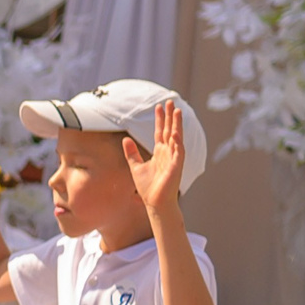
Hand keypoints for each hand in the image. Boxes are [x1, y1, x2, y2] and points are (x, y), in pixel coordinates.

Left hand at [125, 99, 186, 215]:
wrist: (154, 202)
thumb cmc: (148, 187)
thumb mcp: (136, 166)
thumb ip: (131, 153)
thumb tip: (126, 139)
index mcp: (159, 152)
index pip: (160, 132)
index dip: (159, 119)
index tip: (158, 107)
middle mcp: (168, 153)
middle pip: (169, 130)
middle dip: (169, 116)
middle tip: (169, 101)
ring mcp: (174, 158)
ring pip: (176, 137)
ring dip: (176, 124)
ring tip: (176, 110)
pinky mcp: (177, 166)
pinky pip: (178, 151)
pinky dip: (177, 141)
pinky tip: (176, 132)